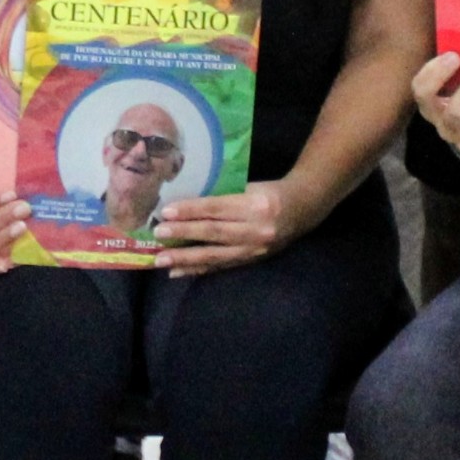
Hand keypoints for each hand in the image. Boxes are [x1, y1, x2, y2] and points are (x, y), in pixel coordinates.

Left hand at [154, 182, 300, 272]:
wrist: (302, 210)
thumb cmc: (269, 193)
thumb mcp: (249, 187)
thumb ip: (222, 197)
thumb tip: (183, 207)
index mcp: (255, 204)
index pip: (216, 209)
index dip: (190, 211)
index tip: (166, 212)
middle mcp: (255, 229)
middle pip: (213, 233)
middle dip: (183, 234)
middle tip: (158, 235)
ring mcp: (254, 249)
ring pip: (214, 255)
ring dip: (185, 259)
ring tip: (161, 260)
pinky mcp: (251, 261)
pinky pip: (220, 266)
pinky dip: (197, 269)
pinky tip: (178, 272)